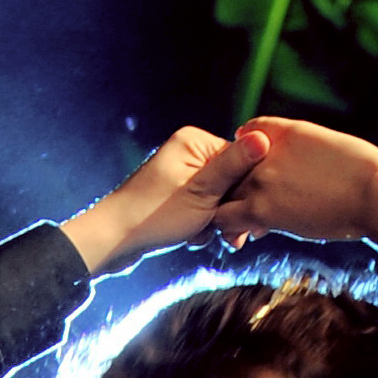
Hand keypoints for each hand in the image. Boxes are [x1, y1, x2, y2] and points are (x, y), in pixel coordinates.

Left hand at [61, 125, 259, 276]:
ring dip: (215, 222)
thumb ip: (234, 166)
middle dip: (230, 211)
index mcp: (194, 141)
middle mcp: (187, 151)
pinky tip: (190, 237)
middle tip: (229, 238)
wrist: (113, 240)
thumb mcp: (203, 192)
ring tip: (201, 236)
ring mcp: (179, 173)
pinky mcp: (174, 193)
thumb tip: (264, 137)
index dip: (248, 191)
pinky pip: (201, 208)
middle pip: (231, 180)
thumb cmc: (154, 215)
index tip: (252, 221)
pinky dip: (200, 225)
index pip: (242, 159)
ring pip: (217, 198)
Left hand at [218, 116, 377, 244]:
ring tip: (238, 223)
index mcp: (285, 130)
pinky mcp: (261, 209)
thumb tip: (296, 155)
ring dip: (228, 206)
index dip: (247, 156)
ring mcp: (260, 179)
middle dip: (232, 182)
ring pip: (224, 191)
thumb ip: (304, 146)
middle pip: (231, 164)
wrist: (373, 193)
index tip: (251, 172)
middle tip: (239, 201)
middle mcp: (264, 151)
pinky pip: (228, 218)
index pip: (248, 133)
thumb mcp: (330, 144)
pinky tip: (245, 236)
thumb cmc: (362, 172)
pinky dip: (230, 228)